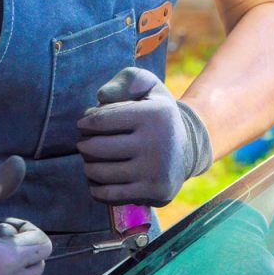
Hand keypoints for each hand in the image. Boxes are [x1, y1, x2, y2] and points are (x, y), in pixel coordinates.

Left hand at [77, 68, 211, 206]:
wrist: (188, 149)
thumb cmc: (157, 116)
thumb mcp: (149, 88)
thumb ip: (126, 80)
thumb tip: (101, 97)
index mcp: (156, 115)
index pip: (98, 120)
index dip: (85, 122)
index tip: (87, 124)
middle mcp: (159, 144)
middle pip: (94, 148)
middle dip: (84, 145)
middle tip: (89, 144)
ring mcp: (157, 171)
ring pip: (98, 172)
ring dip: (89, 166)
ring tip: (95, 161)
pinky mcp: (155, 192)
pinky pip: (107, 195)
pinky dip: (96, 188)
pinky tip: (101, 179)